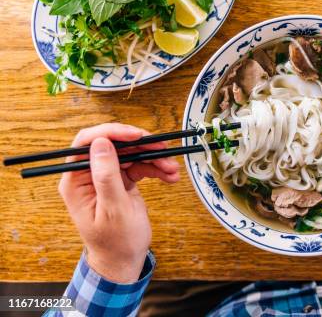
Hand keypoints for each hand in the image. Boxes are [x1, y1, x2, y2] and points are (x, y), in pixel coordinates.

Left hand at [58, 123, 179, 282]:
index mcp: (76, 181)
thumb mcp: (113, 209)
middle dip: (141, 146)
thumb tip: (101, 144)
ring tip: (172, 168)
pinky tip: (169, 176)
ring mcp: (106, 177)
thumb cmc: (115, 242)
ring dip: (154, 158)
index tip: (136, 135)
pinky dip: (156, 169)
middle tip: (162, 148)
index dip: (112, 133)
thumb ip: (106, 176)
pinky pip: (140, 166)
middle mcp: (89, 175)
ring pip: (131, 154)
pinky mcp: (122, 181)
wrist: (125, 260)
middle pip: (114, 145)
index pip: (87, 143)